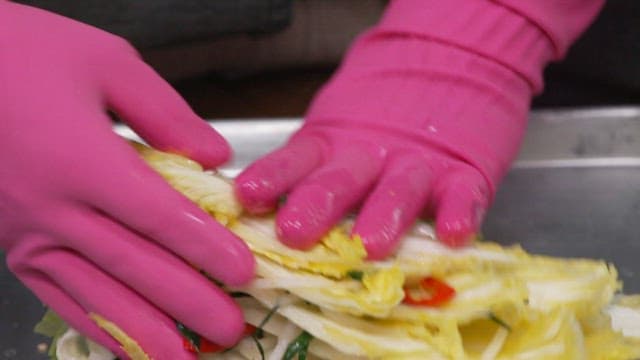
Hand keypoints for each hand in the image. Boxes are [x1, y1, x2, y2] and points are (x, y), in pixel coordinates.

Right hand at [0, 3, 253, 358]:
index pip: (159, 217)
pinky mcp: (14, 247)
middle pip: (136, 266)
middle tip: (234, 331)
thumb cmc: (22, 54)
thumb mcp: (106, 63)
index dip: (206, 249)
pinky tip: (127, 346)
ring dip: (147, 333)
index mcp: (83, 160)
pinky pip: (59, 297)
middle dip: (190, 303)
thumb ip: (166, 113)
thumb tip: (214, 156)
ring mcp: (28, 234)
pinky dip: (97, 326)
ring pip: (97, 294)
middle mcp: (54, 207)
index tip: (244, 273)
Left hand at [236, 28, 531, 258]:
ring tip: (371, 243)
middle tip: (295, 231)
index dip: (273, 177)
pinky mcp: (463, 171)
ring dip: (385, 215)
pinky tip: (454, 234)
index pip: (297, 160)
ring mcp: (418, 162)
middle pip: (341, 180)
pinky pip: (463, 194)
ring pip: (399, 189)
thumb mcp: (337, 129)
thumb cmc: (384, 112)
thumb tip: (255, 208)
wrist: (450, 60)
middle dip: (317, 205)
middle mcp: (371, 154)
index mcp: (335, 144)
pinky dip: (460, 212)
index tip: (247, 195)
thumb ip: (306, 166)